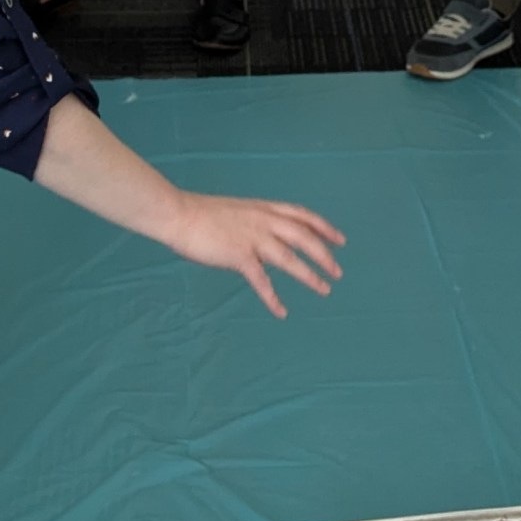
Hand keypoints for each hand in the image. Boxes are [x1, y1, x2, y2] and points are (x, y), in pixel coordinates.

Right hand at [162, 192, 345, 318]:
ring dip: (309, 275)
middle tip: (338, 272)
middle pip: (304, 237)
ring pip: (290, 258)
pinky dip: (273, 298)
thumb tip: (266, 238)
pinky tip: (281, 311)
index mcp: (264, 208)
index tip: (340, 239)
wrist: (179, 214)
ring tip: (324, 289)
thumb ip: (255, 223)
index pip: (303, 215)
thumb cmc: (202, 214)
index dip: (324, 227)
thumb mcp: (238, 212)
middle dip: (324, 255)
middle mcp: (264, 221)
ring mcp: (252, 237)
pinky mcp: (239, 255)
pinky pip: (261, 281)